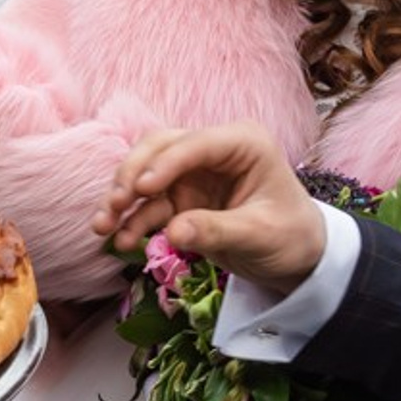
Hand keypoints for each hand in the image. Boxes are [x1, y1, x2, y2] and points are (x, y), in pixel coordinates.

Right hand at [92, 122, 325, 292]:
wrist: (297, 257)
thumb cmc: (291, 236)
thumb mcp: (260, 235)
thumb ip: (217, 231)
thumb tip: (172, 233)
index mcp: (243, 143)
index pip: (196, 143)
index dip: (165, 163)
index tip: (141, 188)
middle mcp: (212, 151)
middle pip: (159, 148)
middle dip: (132, 174)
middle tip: (117, 204)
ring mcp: (191, 173)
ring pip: (144, 174)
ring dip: (122, 199)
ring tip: (104, 228)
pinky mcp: (179, 197)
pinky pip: (146, 204)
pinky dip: (130, 219)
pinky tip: (117, 239)